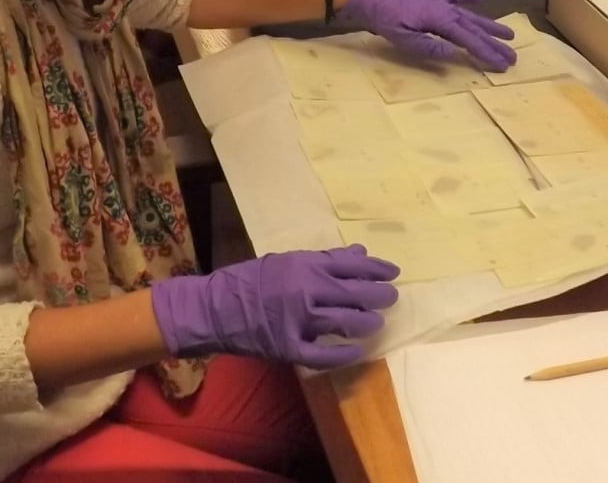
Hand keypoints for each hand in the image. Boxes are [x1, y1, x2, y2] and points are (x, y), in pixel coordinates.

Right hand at [150, 245, 399, 369]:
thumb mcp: (288, 260)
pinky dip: (343, 353)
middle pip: (355, 294)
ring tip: (375, 322)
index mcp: (305, 265)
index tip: (393, 272)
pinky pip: (324, 354)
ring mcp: (299, 321)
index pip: (351, 265)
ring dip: (366, 322)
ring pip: (346, 323)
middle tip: (391, 297)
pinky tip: (356, 350)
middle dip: (379, 295)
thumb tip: (359, 252)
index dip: (376, 268)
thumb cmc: (250, 279)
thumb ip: (324, 258)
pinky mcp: (290, 348)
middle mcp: (306, 290)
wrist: (214, 308)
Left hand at [338, 0, 515, 71]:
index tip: (502, 63)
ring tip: (508, 33)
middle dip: (494, 43)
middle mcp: (445, 10)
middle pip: (474, 29)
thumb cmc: (387, 21)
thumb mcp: (405, 39)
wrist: (373, 0)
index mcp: (440, 20)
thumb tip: (454, 53)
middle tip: (513, 56)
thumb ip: (430, 47)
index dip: (486, 52)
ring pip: (470, 16)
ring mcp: (440, 4)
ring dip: (489, 25)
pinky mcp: (433, 1)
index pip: (468, 40)